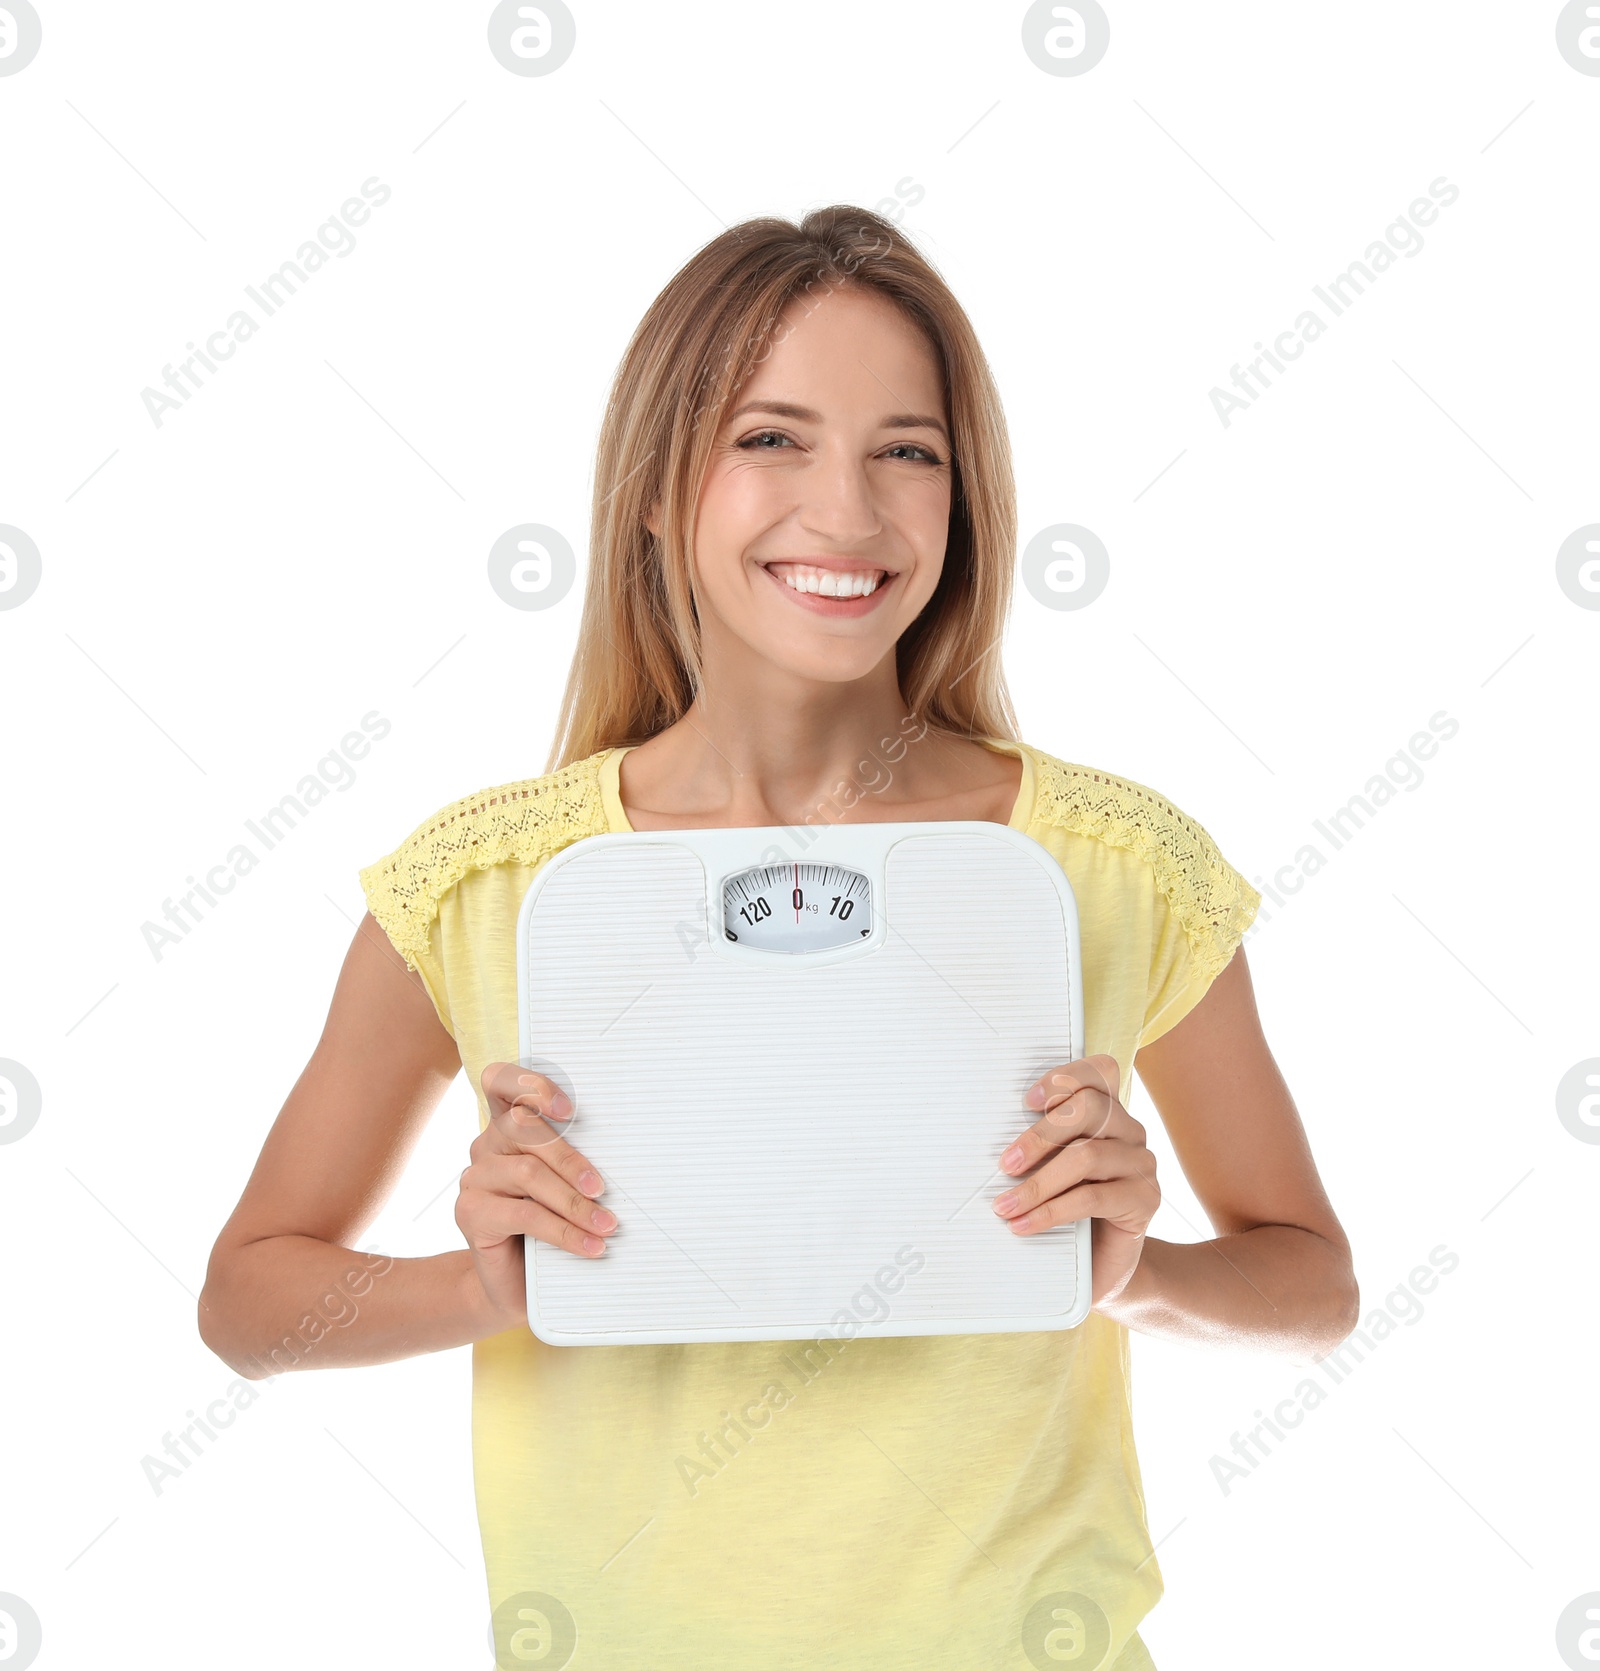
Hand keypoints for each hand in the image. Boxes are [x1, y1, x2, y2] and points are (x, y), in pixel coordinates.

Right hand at [455, 1063, 619, 1327]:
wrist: (514, 1286)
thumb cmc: (550, 1226)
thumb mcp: (566, 1186)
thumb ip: (575, 1160)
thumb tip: (626, 1153)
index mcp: (509, 1124)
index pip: (502, 1081)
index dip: (531, 1085)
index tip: (569, 1110)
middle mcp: (487, 1143)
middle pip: (524, 1128)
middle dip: (570, 1159)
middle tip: (603, 1188)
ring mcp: (475, 1176)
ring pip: (528, 1173)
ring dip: (574, 1201)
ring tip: (607, 1224)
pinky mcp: (470, 1212)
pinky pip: (524, 1214)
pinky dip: (563, 1231)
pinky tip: (590, 1245)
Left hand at [989, 1053, 1157, 1307]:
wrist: (1103, 1264)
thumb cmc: (1069, 1209)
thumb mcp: (1050, 1169)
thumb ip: (1037, 1146)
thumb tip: (986, 1138)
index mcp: (1108, 1112)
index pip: (1098, 1071)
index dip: (1064, 1079)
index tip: (1026, 1102)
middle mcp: (1130, 1132)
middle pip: (1091, 1108)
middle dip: (1041, 1135)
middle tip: (1006, 1164)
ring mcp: (1142, 1165)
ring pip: (1088, 1156)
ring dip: (1038, 1183)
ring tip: (1004, 1206)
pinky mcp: (1146, 1201)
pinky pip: (1093, 1198)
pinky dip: (1051, 1211)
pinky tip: (1024, 1224)